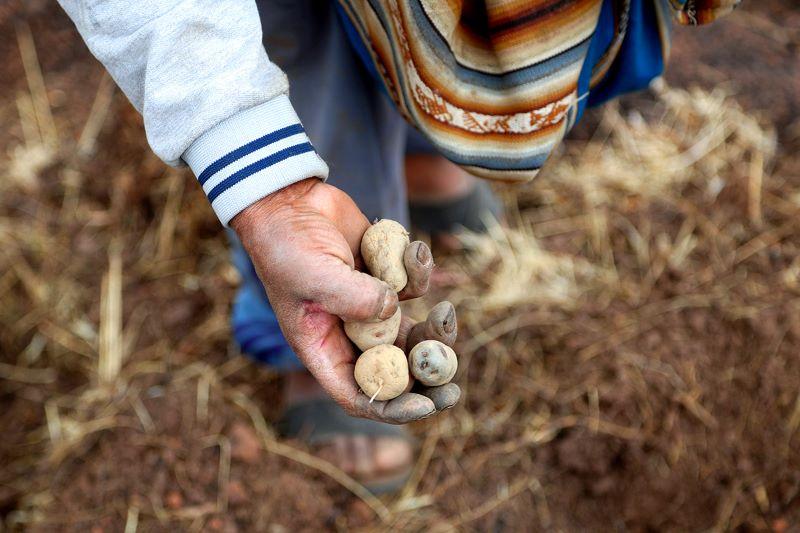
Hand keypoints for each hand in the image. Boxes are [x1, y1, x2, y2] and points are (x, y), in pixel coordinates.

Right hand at [230, 179, 458, 422]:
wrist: (290, 200)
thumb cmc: (286, 244)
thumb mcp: (311, 274)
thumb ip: (352, 297)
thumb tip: (393, 309)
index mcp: (323, 348)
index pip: (359, 394)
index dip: (392, 407)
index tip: (426, 405)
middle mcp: (349, 334)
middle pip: (394, 369)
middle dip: (426, 377)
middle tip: (455, 383)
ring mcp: (370, 307)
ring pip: (412, 333)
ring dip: (435, 328)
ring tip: (448, 311)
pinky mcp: (385, 278)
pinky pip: (415, 288)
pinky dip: (421, 273)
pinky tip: (415, 249)